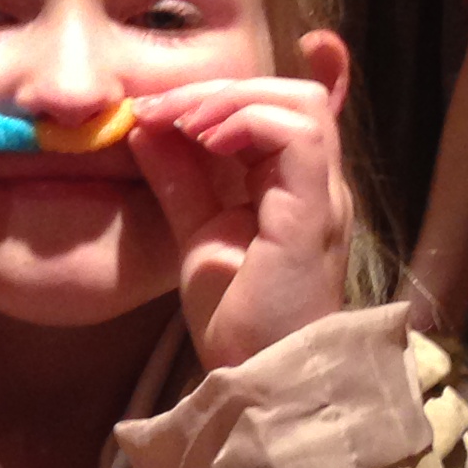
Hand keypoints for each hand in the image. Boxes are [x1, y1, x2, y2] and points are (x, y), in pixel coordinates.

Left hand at [128, 65, 353, 372]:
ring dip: (232, 100)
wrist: (259, 378)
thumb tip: (146, 127)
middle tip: (160, 110)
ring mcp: (321, 195)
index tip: (160, 105)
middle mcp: (317, 184)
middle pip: (290, 93)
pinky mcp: (313, 212)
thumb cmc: (237, 320)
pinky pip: (297, 135)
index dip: (231, 89)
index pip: (282, 108)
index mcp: (293, 186)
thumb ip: (179, 180)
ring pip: (297, 102)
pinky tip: (206, 142)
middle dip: (218, 89)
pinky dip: (248, 122)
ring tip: (184, 125)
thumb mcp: (196, 235)